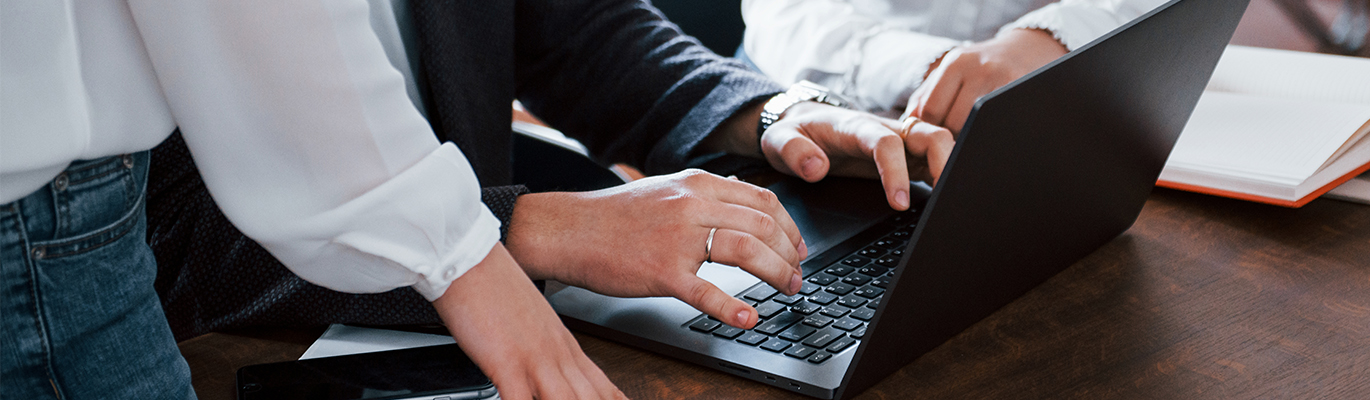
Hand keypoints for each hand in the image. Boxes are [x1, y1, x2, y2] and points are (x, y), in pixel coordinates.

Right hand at [432, 243, 623, 399]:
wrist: (468, 258)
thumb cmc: (493, 286)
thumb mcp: (533, 319)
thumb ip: (545, 346)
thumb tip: (546, 365)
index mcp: (565, 345)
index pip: (604, 388)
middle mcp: (557, 356)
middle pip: (592, 398)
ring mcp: (535, 360)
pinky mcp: (507, 363)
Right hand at [504, 169, 805, 328]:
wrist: (568, 230)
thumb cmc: (614, 217)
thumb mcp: (666, 190)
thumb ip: (705, 195)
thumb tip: (744, 200)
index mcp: (697, 184)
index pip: (763, 200)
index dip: (791, 226)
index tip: (799, 247)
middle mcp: (692, 205)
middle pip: (763, 224)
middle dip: (791, 253)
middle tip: (797, 275)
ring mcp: (677, 238)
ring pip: (746, 249)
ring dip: (776, 272)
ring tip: (787, 290)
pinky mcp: (661, 271)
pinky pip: (706, 291)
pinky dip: (733, 307)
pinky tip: (749, 318)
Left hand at [762, 102, 954, 209]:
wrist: (799, 123)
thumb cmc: (792, 132)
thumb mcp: (778, 140)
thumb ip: (793, 151)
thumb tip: (817, 168)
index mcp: (854, 126)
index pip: (886, 143)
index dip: (896, 171)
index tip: (900, 202)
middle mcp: (883, 129)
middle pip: (929, 133)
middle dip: (946, 161)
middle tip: (949, 197)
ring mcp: (897, 140)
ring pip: (939, 143)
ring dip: (952, 166)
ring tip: (955, 200)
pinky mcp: (903, 154)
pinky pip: (932, 159)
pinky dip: (946, 174)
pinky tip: (947, 198)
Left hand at [907, 28, 1067, 133]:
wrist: (1029, 50)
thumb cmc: (982, 67)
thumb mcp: (953, 71)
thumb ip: (926, 95)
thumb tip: (907, 125)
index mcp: (955, 63)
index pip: (930, 110)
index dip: (927, 131)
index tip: (928, 143)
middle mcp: (978, 68)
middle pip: (951, 121)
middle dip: (948, 138)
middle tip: (950, 147)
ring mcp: (1003, 81)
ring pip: (973, 127)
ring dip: (968, 140)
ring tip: (968, 141)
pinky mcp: (1022, 94)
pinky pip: (996, 126)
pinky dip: (988, 135)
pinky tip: (987, 136)